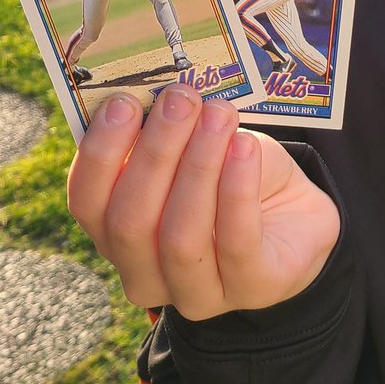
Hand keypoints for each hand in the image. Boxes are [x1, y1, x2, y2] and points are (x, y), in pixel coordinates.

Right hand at [68, 86, 339, 319]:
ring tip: (220, 115)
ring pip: (181, 236)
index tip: (122, 101)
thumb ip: (165, 131)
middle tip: (180, 100)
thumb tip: (151, 91)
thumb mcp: (194, 147)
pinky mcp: (252, 289)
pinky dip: (237, 190)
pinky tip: (245, 147)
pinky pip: (236, 244)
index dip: (99, 153)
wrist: (298, 212)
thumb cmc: (232, 173)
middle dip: (155, 153)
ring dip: (199, 166)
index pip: (87, 204)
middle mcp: (147, 274)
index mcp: (117, 236)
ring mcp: (198, 293)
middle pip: (131, 221)